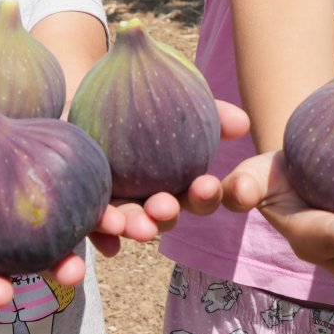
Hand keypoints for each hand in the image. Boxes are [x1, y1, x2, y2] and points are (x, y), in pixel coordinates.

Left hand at [0, 100, 250, 306]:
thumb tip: (245, 123)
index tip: (176, 201)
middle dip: (102, 245)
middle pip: (92, 238)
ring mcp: (16, 225)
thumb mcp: (126, 92)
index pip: (147, 210)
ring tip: (10, 284)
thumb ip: (183, 106)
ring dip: (14, 276)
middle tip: (112, 242)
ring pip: (17, 259)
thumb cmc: (74, 104)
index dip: (165, 211)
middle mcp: (68, 220)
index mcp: (110, 197)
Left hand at [99, 98, 251, 242]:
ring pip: (131, 223)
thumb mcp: (175, 98)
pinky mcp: (90, 205)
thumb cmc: (144, 99)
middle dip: (166, 215)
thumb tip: (242, 122)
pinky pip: (95, 226)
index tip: (207, 184)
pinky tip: (106, 239)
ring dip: (135, 227)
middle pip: (163, 214)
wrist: (95, 94)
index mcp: (178, 179)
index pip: (198, 193)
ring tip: (135, 225)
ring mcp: (120, 204)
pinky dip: (102, 234)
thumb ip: (208, 111)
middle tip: (164, 206)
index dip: (206, 194)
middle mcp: (151, 197)